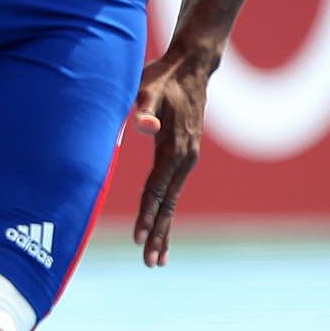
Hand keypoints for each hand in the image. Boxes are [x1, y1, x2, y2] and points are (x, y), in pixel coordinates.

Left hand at [131, 48, 215, 267]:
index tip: (138, 239)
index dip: (146, 214)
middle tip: (150, 263)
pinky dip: (168, 212)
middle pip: (168, 203)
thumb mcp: (147, 87)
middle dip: (157, 234)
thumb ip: (142, 107)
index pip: (156, 189)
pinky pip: (174, 191)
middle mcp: (185, 158)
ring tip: (158, 258)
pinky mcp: (186, 156)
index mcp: (174, 147)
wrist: (191, 67)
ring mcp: (188, 159)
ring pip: (173, 201)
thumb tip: (144, 127)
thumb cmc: (162, 76)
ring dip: (164, 229)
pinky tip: (162, 227)